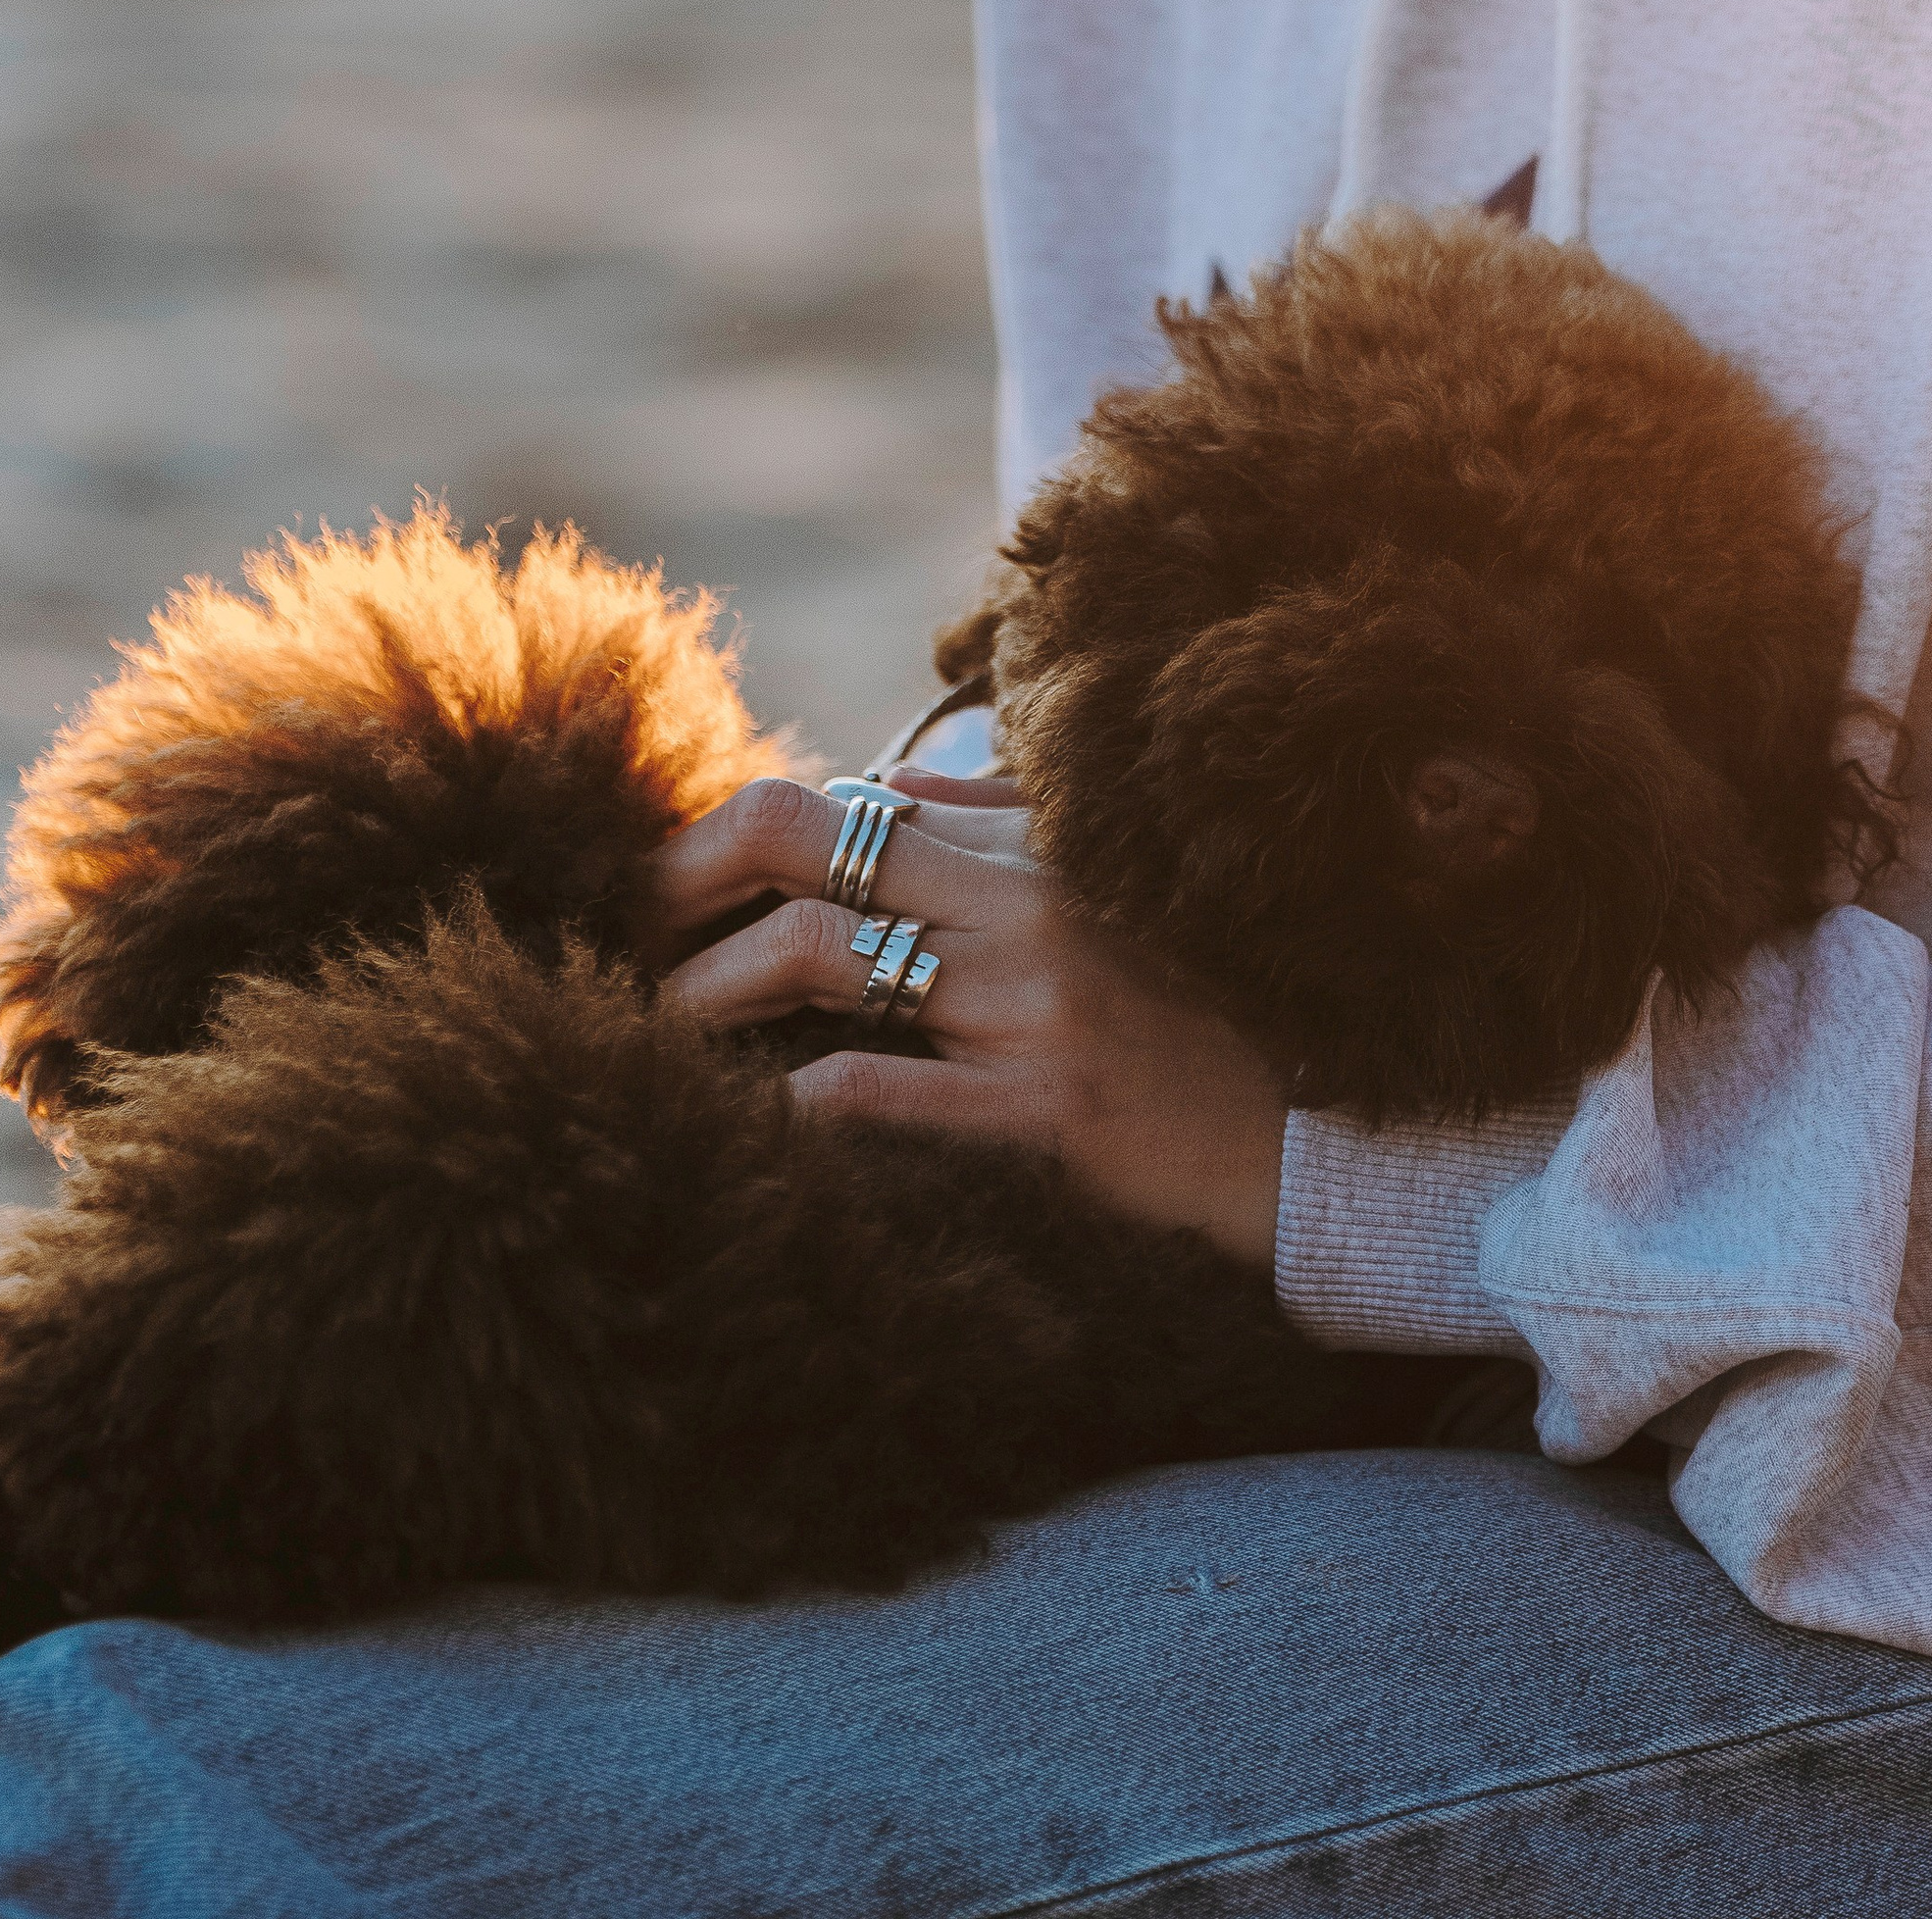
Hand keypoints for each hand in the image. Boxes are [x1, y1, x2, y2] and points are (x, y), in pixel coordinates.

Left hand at [644, 770, 1288, 1266]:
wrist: (1316, 1143)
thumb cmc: (1201, 1019)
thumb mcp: (1107, 897)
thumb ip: (998, 828)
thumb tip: (876, 789)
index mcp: (1033, 847)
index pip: (842, 805)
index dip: (727, 836)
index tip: (659, 890)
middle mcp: (1026, 902)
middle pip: (809, 842)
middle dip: (685, 884)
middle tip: (615, 938)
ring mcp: (1034, 1002)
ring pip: (825, 953)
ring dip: (709, 995)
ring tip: (654, 1037)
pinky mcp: (1047, 1107)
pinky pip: (881, 1089)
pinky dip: (792, 1103)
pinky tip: (749, 1125)